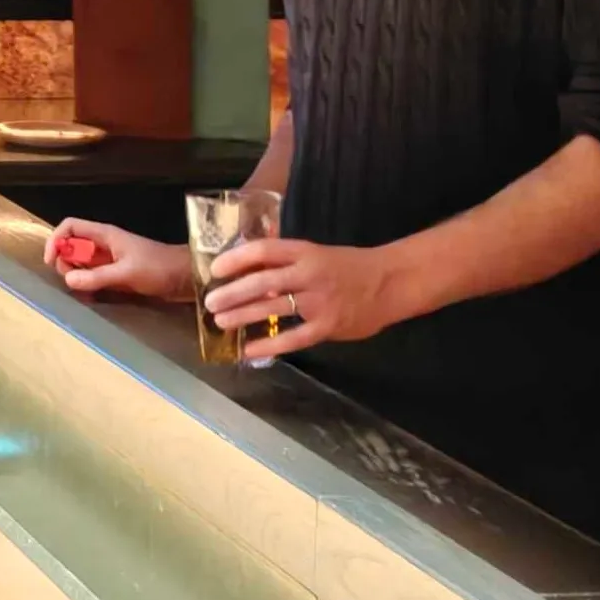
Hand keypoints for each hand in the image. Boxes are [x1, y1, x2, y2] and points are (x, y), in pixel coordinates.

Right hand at [45, 217, 190, 303]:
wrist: (186, 278)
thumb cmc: (159, 268)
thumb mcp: (127, 272)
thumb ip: (98, 277)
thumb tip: (68, 280)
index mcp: (105, 235)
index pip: (70, 226)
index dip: (56, 240)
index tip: (51, 261)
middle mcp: (104, 245)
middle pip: (72, 246)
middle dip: (65, 262)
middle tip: (71, 280)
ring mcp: (110, 260)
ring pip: (81, 263)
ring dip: (76, 275)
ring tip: (82, 291)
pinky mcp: (117, 275)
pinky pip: (93, 277)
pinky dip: (87, 285)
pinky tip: (91, 296)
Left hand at [203, 236, 405, 356]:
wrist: (389, 283)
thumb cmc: (348, 267)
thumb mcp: (316, 254)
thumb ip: (286, 263)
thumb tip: (249, 274)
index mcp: (304, 251)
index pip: (263, 250)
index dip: (236, 258)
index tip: (215, 269)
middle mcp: (309, 273)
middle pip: (262, 281)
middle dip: (232, 292)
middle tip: (209, 303)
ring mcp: (319, 301)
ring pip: (273, 307)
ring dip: (243, 315)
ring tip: (221, 322)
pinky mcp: (328, 326)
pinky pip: (293, 338)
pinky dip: (269, 345)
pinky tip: (249, 350)